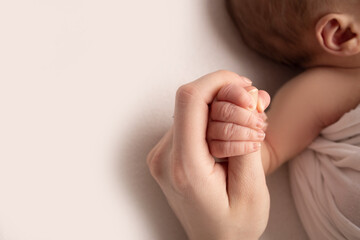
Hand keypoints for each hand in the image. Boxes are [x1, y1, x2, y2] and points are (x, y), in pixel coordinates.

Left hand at [147, 71, 270, 239]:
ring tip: (248, 127)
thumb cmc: (235, 224)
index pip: (190, 100)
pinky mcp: (166, 153)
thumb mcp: (252, 189)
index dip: (218, 81)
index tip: (244, 85)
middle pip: (191, 101)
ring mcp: (161, 155)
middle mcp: (164, 157)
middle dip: (226, 95)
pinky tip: (231, 134)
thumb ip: (245, 142)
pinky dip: (212, 118)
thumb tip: (245, 99)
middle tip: (256, 110)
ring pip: (191, 109)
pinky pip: (189, 121)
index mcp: (184, 168)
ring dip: (222, 108)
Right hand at [207, 83, 269, 157]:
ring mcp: (208, 131)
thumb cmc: (252, 122)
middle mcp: (210, 113)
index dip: (240, 95)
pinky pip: (223, 147)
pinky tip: (255, 146)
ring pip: (224, 130)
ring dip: (247, 133)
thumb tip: (257, 99)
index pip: (226, 91)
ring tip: (260, 135)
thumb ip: (260, 99)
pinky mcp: (210, 148)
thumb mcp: (258, 108)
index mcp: (221, 98)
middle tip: (260, 123)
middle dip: (246, 117)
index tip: (254, 105)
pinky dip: (242, 147)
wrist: (251, 144)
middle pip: (224, 110)